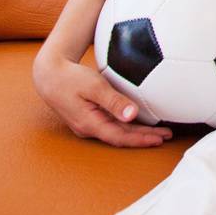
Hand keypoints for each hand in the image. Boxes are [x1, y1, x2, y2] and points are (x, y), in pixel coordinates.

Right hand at [33, 53, 172, 147]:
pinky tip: (138, 122)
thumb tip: (132, 116)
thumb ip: (113, 101)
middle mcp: (88, 128)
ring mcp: (87, 124)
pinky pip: (111, 125)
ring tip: (158, 132)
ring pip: (117, 132)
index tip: (160, 138)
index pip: (120, 137)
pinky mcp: (88, 117)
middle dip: (144, 138)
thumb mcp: (94, 86)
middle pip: (121, 137)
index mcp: (89, 124)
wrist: (48, 74)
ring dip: (137, 133)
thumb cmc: (70, 77)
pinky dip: (127, 126)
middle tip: (167, 136)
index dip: (141, 139)